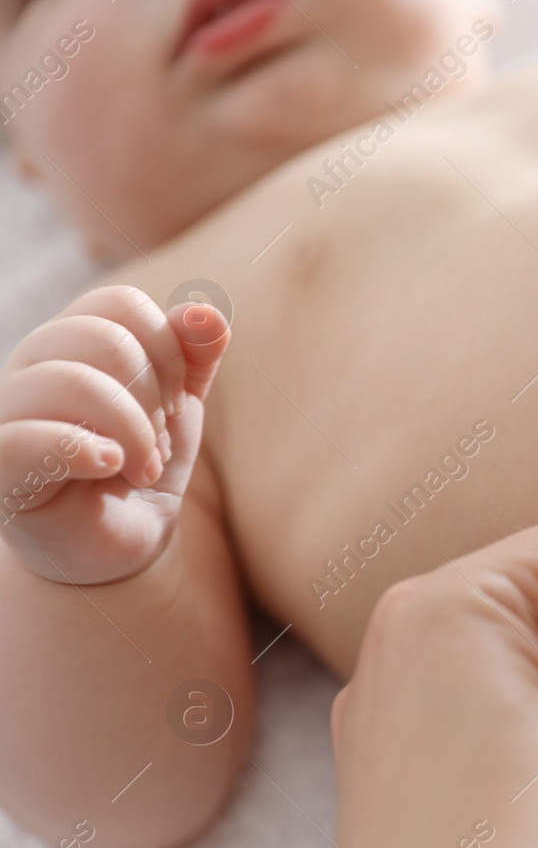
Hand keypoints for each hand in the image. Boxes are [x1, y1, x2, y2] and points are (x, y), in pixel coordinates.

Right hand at [0, 286, 229, 584]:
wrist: (119, 544)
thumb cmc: (140, 464)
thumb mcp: (178, 406)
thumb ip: (193, 355)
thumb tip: (207, 312)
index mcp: (70, 342)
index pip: (119, 304)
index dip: (168, 349)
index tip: (175, 400)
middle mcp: (30, 368)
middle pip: (104, 339)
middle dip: (155, 394)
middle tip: (159, 440)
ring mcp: (7, 416)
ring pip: (72, 382)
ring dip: (133, 431)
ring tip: (143, 467)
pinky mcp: (2, 469)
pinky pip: (26, 438)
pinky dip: (81, 448)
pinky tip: (111, 466)